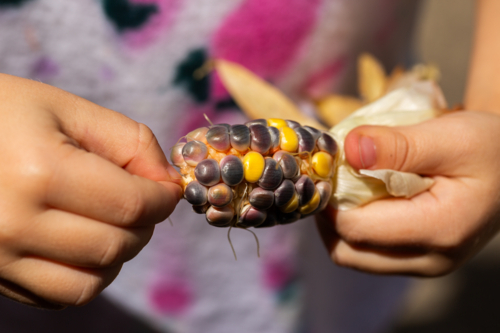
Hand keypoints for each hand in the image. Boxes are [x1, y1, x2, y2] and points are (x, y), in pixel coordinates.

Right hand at [0, 74, 181, 307]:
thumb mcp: (68, 110)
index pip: (132, 205)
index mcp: (39, 172)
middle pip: (117, 246)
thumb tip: (169, 183)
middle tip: (143, 201)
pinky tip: (84, 243)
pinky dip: (89, 274)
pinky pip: (62, 295)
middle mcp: (15, 224)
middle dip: (146, 225)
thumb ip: (131, 142)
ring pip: (94, 281)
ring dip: (120, 254)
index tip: (169, 190)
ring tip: (113, 222)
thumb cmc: (6, 116)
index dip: (164, 200)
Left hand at [316, 110, 499, 275]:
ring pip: (353, 255)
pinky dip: (354, 226)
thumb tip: (349, 148)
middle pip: (347, 250)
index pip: (356, 228)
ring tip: (345, 186)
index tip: (327, 166)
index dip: (330, 198)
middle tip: (331, 178)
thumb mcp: (452, 136)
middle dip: (329, 214)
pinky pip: (368, 251)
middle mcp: (430, 259)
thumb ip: (399, 144)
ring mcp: (422, 264)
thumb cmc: (489, 148)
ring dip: (338, 222)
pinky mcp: (416, 259)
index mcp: (439, 230)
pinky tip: (361, 197)